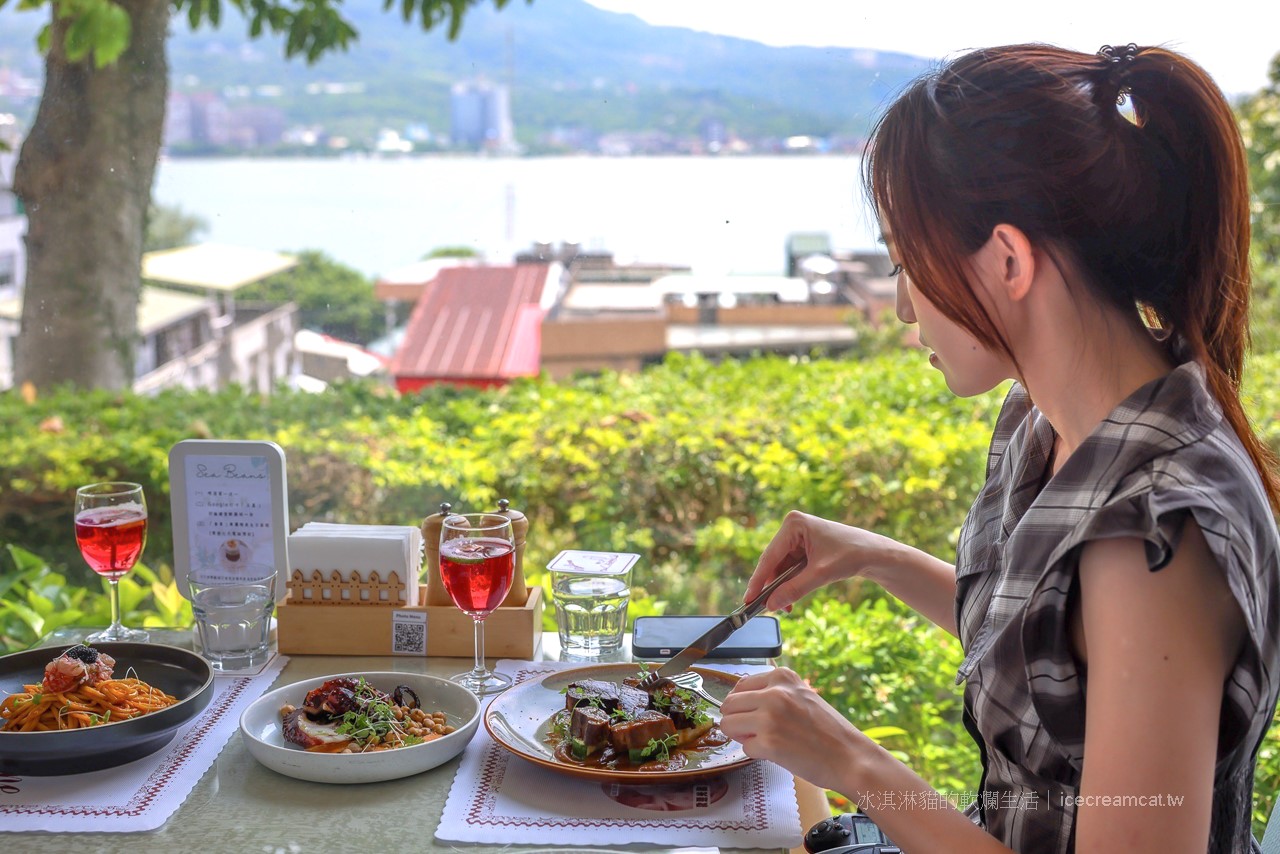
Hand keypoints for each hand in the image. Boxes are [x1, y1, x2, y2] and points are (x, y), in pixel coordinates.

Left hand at [719, 667, 870, 792]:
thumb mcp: (802, 695)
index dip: (742, 705)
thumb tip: (740, 700)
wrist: (851, 757)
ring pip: (728, 724)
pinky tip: (777, 753)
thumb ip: (774, 692)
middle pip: (729, 705)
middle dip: (736, 721)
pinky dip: (756, 753)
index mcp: (782, 677)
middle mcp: (774, 692)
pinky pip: (743, 747)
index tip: (752, 715)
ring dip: (742, 736)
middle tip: (754, 732)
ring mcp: (769, 717)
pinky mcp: (768, 742)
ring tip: (765, 741)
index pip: (740, 686)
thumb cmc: (828, 731)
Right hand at [746, 511, 895, 611]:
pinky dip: (790, 584)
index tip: (749, 599)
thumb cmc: (852, 555)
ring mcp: (798, 537)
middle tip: (766, 608)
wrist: (875, 554)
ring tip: (785, 606)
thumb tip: (771, 604)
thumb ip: (794, 589)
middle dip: (772, 586)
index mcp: (794, 524)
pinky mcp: (804, 547)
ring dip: (782, 588)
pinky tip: (791, 599)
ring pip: (781, 568)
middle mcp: (793, 527)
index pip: (770, 556)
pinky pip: (790, 569)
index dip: (758, 580)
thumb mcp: (821, 575)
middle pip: (773, 562)